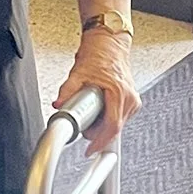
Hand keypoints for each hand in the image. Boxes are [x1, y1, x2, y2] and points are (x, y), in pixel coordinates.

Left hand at [56, 27, 140, 154]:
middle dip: (97, 132)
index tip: (90, 150)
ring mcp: (133, 100)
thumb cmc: (99, 54)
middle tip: (83, 124)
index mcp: (119, 93)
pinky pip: (120, 118)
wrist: (109, 43)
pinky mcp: (131, 100)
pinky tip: (99, 109)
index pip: (112, 127)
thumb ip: (67, 91)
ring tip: (91, 112)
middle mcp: (130, 98)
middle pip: (114, 129)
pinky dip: (108, 119)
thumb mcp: (78, 72)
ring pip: (118, 125)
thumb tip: (60, 105)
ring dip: (102, 125)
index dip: (100, 142)